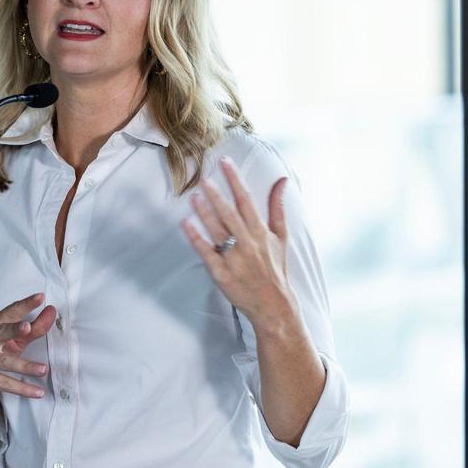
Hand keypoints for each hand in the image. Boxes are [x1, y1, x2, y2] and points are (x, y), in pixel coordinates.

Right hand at [0, 293, 55, 410]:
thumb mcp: (9, 340)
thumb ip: (32, 329)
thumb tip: (52, 313)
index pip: (10, 313)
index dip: (24, 305)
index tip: (40, 297)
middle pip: (0, 333)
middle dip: (13, 330)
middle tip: (28, 328)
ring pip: (4, 362)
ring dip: (25, 366)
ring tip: (44, 369)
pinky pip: (3, 383)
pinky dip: (22, 389)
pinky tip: (38, 392)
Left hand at [181, 156, 294, 330]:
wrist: (274, 305)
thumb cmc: (275, 269)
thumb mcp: (281, 237)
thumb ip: (278, 207)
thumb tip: (282, 180)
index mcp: (261, 232)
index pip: (246, 200)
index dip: (235, 180)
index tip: (226, 163)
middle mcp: (248, 243)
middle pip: (230, 213)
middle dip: (217, 194)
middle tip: (203, 178)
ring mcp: (235, 258)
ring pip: (218, 231)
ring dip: (205, 212)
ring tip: (194, 196)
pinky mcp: (222, 273)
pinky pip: (207, 252)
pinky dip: (196, 238)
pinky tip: (186, 224)